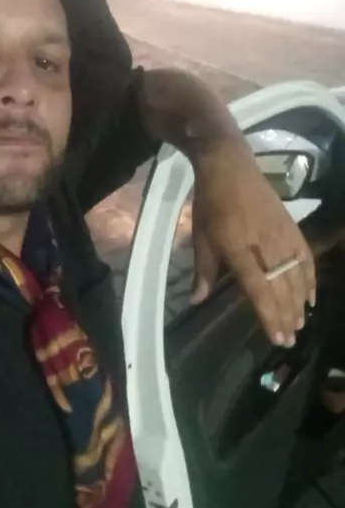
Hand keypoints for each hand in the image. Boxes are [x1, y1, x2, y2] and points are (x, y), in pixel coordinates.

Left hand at [191, 141, 315, 346]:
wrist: (229, 167)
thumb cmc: (211, 204)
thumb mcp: (200, 238)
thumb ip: (203, 271)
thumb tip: (196, 300)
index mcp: (240, 251)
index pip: (259, 291)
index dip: (269, 317)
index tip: (276, 338)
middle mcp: (266, 247)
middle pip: (281, 288)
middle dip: (286, 317)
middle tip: (290, 340)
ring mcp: (282, 236)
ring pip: (296, 277)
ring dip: (299, 303)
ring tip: (299, 323)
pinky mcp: (292, 227)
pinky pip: (306, 258)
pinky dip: (310, 278)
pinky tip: (310, 295)